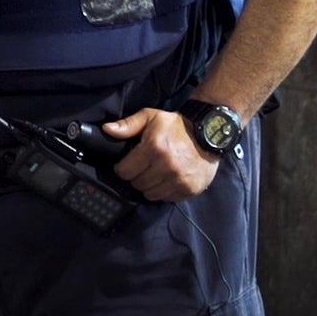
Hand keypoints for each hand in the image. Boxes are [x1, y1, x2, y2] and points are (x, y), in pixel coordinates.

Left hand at [105, 108, 219, 201]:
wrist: (209, 133)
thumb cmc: (176, 126)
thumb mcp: (150, 117)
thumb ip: (128, 125)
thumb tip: (107, 130)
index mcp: (153, 148)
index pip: (125, 171)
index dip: (122, 168)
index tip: (126, 164)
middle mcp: (166, 166)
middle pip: (137, 184)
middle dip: (136, 177)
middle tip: (142, 168)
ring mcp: (179, 180)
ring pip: (151, 194)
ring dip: (149, 186)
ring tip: (154, 174)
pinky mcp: (190, 189)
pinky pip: (167, 199)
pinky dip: (164, 192)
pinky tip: (167, 180)